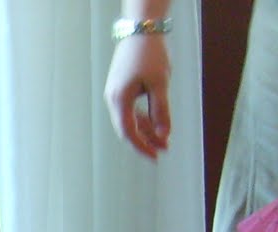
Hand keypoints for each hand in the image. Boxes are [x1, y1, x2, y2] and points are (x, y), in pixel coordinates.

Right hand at [103, 35, 172, 158]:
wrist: (140, 29)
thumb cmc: (150, 54)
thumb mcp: (160, 84)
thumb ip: (161, 111)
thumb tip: (164, 134)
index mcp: (119, 100)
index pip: (128, 132)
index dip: (142, 147)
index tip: (156, 156)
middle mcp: (113, 99)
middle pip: (128, 128)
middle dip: (146, 140)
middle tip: (164, 149)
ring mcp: (116, 94)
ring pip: (130, 119)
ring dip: (146, 129)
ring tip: (164, 138)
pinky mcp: (121, 88)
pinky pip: (130, 109)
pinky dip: (142, 118)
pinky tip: (155, 123)